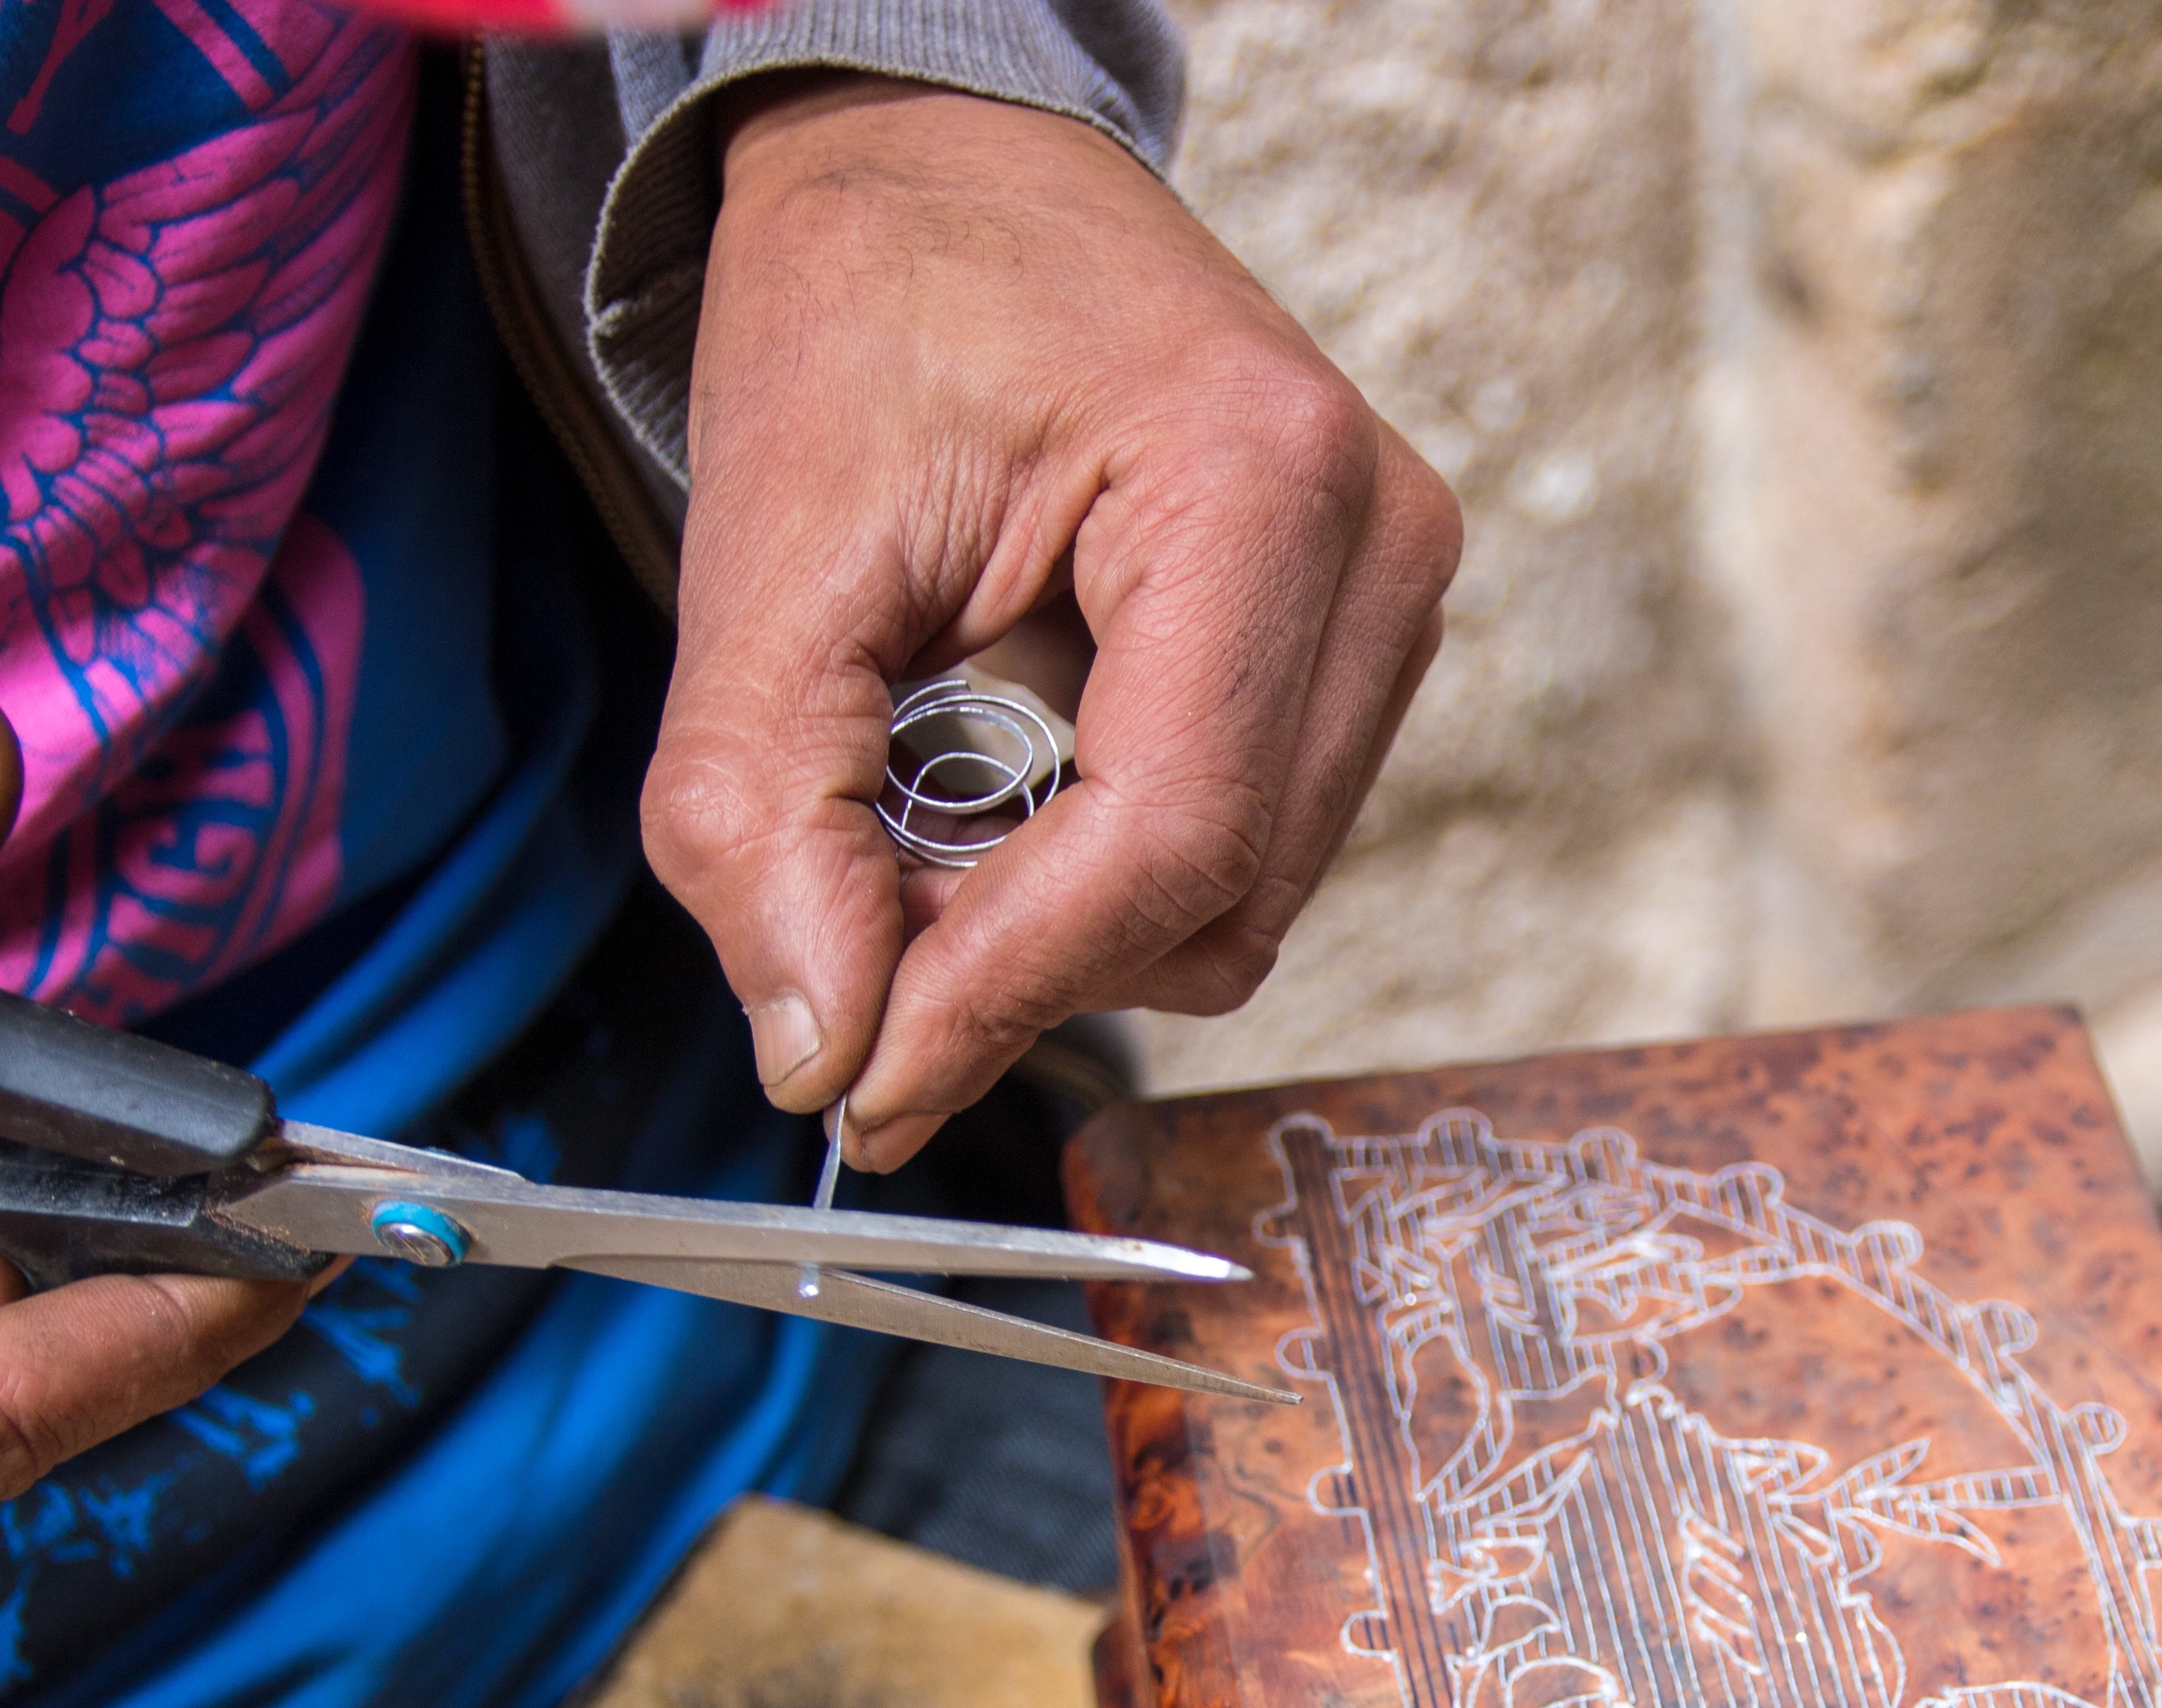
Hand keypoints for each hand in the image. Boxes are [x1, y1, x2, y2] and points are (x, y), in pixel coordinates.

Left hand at [649, 80, 1462, 1171]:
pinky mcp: (1366, 628)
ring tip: (921, 833)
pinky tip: (1012, 788)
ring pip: (1248, 893)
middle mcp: (1376, 538)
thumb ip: (768, 811)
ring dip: (1069, 921)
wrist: (943, 164)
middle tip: (847, 944)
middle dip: (1023, 963)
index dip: (1008, 993)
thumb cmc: (869, 301)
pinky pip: (1257, 838)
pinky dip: (1116, 868)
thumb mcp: (766, 548)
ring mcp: (1395, 586)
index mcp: (1256, 479)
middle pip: (1221, 891)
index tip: (861, 1090)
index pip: (1167, 836)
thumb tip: (822, 1051)